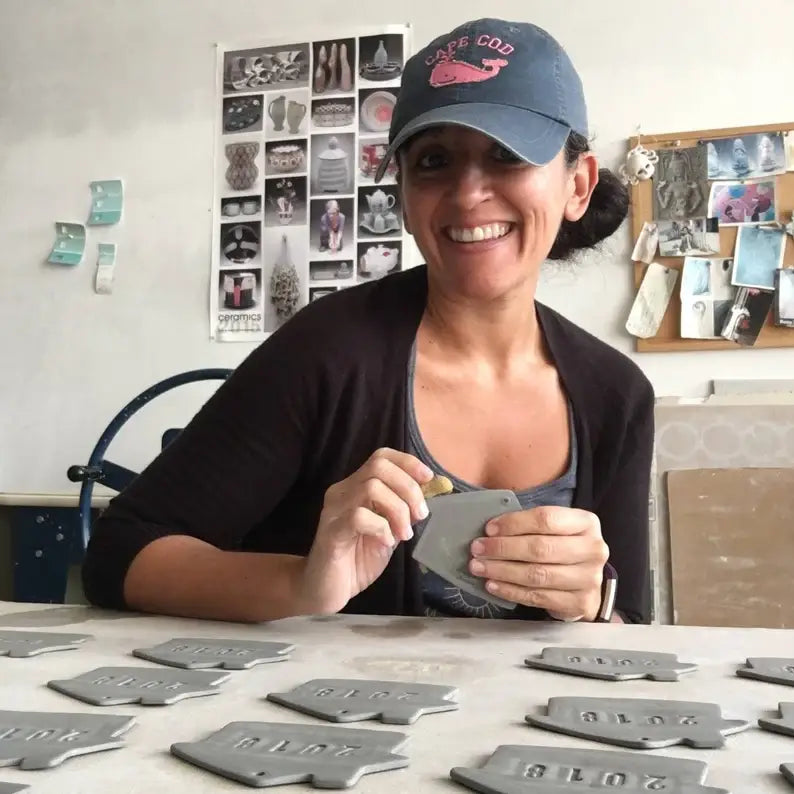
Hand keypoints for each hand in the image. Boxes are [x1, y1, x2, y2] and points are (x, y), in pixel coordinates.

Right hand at [296, 448, 432, 614]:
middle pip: (378, 467)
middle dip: (408, 487)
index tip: (429, 479)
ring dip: (398, 510)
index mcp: (355, 487)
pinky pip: (359, 516)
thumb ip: (402, 513)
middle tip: (419, 515)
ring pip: (371, 488)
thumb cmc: (357, 561)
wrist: (324, 591)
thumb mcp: (388, 531)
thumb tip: (427, 496)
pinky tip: (385, 542)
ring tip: (404, 534)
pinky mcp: (331, 532)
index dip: (408, 463)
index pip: (381, 457)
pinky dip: (381, 527)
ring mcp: (334, 510)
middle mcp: (342, 491)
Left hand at [467, 506, 608, 621]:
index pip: (546, 519)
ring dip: (502, 571)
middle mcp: (593, 550)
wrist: (586, 580)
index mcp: (586, 523)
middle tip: (477, 549)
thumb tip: (490, 529)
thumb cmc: (563, 547)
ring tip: (479, 567)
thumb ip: (529, 525)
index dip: (514, 523)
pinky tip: (492, 585)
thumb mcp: (555, 528)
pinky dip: (511, 591)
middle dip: (503, 549)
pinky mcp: (579, 603)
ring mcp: (589, 579)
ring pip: (537, 574)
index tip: (489, 529)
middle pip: (540, 548)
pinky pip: (537, 597)